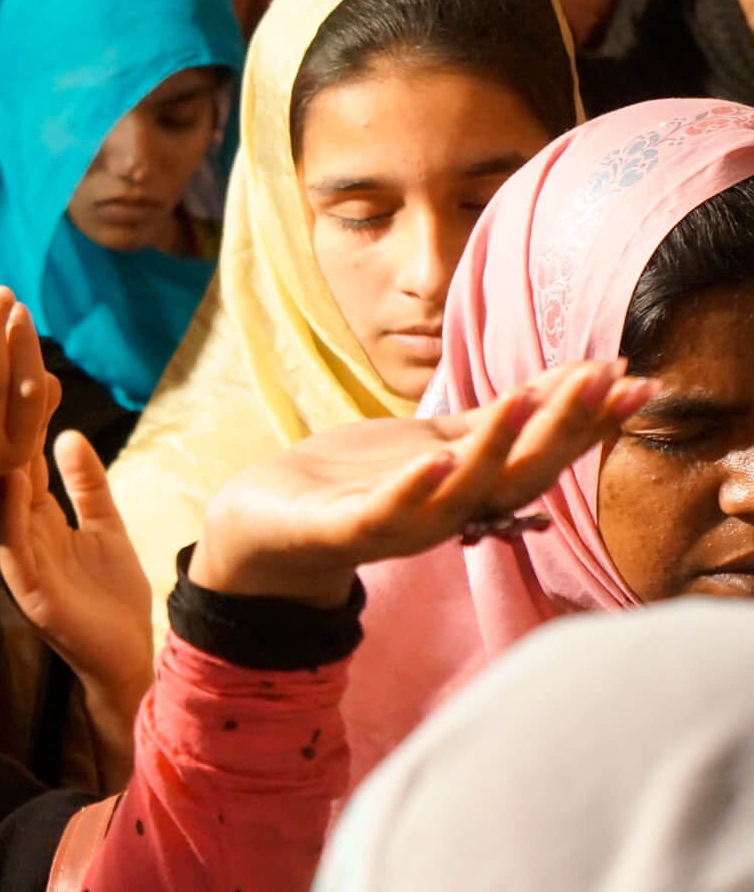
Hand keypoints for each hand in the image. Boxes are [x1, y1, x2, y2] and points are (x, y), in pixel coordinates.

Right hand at [0, 431, 153, 741]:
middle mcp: (24, 537)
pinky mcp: (30, 591)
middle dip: (1, 437)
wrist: (131, 653)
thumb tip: (68, 434)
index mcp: (40, 521)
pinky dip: (8, 517)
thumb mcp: (106, 526)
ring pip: (0, 510)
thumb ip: (87, 485)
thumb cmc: (115, 596)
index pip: (25, 464)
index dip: (22, 426)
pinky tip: (11, 485)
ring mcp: (24, 564)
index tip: (19, 383)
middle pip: (7, 478)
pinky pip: (12, 549)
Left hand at [192, 360, 657, 606]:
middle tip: (608, 380)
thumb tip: (580, 375)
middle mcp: (448, 512)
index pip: (544, 453)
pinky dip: (414, 489)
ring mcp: (400, 523)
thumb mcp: (439, 439)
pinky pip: (388, 512)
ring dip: (495, 448)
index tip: (637, 379)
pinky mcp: (346, 529)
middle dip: (565, 428)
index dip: (591, 418)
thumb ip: (502, 418)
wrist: (267, 522)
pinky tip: (435, 460)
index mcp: (472, 489)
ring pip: (462, 492)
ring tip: (521, 400)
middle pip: (521, 474)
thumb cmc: (357, 478)